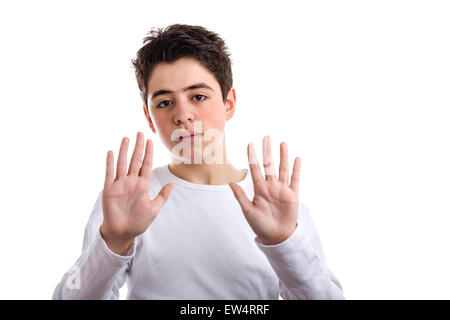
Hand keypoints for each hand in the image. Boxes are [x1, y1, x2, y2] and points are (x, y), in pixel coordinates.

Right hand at [101, 132, 173, 251]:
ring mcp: (120, 184)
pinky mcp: (109, 190)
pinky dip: (110, 163)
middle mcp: (131, 182)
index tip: (150, 141)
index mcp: (142, 185)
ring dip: (124, 151)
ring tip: (126, 138)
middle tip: (140, 133)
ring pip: (122, 163)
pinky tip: (111, 152)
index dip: (148, 153)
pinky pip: (109, 173)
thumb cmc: (138, 222)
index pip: (146, 165)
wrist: (122, 232)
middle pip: (135, 160)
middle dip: (138, 147)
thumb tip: (172, 184)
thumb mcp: (154, 209)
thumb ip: (162, 196)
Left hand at [229, 136, 300, 244]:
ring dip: (282, 156)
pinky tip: (296, 159)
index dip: (252, 157)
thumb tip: (230, 182)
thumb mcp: (248, 210)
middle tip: (266, 137)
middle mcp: (271, 186)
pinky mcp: (292, 195)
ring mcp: (282, 190)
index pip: (255, 169)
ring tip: (282, 143)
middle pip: (269, 165)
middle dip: (267, 151)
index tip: (250, 144)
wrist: (276, 237)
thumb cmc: (260, 225)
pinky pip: (295, 180)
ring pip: (282, 169)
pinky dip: (296, 170)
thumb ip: (240, 196)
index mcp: (259, 189)